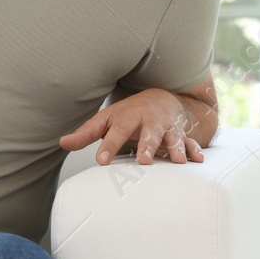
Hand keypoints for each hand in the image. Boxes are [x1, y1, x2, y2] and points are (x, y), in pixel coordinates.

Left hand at [59, 87, 203, 165]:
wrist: (163, 97)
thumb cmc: (130, 113)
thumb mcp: (107, 119)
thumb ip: (87, 133)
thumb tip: (62, 142)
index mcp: (129, 117)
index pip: (116, 132)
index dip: (109, 146)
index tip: (101, 161)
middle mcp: (150, 121)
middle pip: (149, 133)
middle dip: (147, 146)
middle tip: (143, 161)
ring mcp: (168, 127)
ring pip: (173, 137)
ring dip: (175, 148)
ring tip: (178, 161)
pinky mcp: (182, 134)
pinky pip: (190, 142)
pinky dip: (195, 150)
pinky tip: (197, 161)